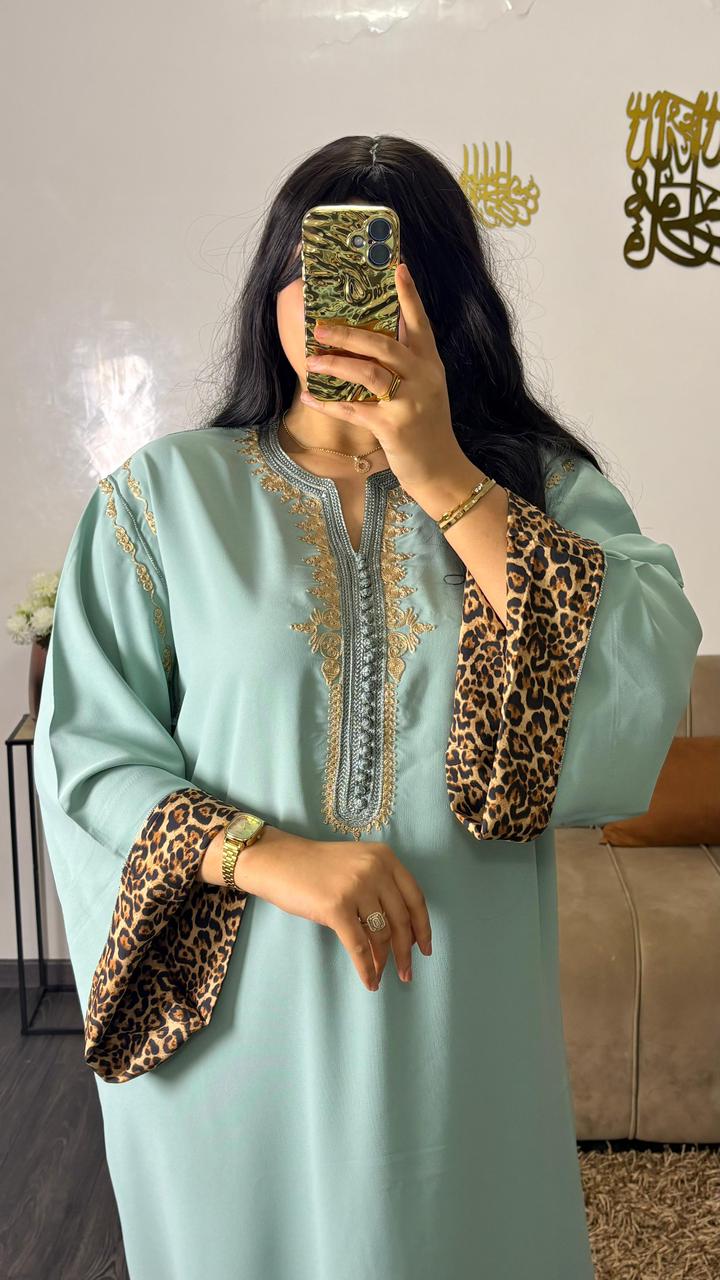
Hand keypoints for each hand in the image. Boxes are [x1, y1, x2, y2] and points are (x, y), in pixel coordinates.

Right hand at [233, 824, 431, 991]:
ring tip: (383, 976)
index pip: (415, 897)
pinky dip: (366, 969)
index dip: (423, 927)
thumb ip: (380, 886)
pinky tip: (369, 981)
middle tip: (407, 972)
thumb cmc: (315, 867)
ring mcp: (356, 887)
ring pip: (381, 935)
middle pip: (402, 919)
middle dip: (406, 951)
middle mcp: (375, 869)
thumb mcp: (357, 864)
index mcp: (385, 857)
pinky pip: (358, 947)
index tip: (425, 949)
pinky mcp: (336, 907)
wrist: (277, 862)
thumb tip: (401, 932)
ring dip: (385, 961)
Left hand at [300, 261, 468, 505]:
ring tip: (311, 360)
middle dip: (348, 333)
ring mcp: (409, 402)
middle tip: (320, 326)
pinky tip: (310, 397)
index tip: (397, 267)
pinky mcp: (394, 427)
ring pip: (368, 373)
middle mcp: (423, 378)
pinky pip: (355, 409)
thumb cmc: (428, 429)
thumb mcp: (428, 390)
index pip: (420, 323)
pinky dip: (330, 403)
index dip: (409, 295)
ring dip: (335, 364)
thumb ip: (408, 366)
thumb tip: (373, 342)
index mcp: (431, 365)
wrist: (443, 471)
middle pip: (384, 344)